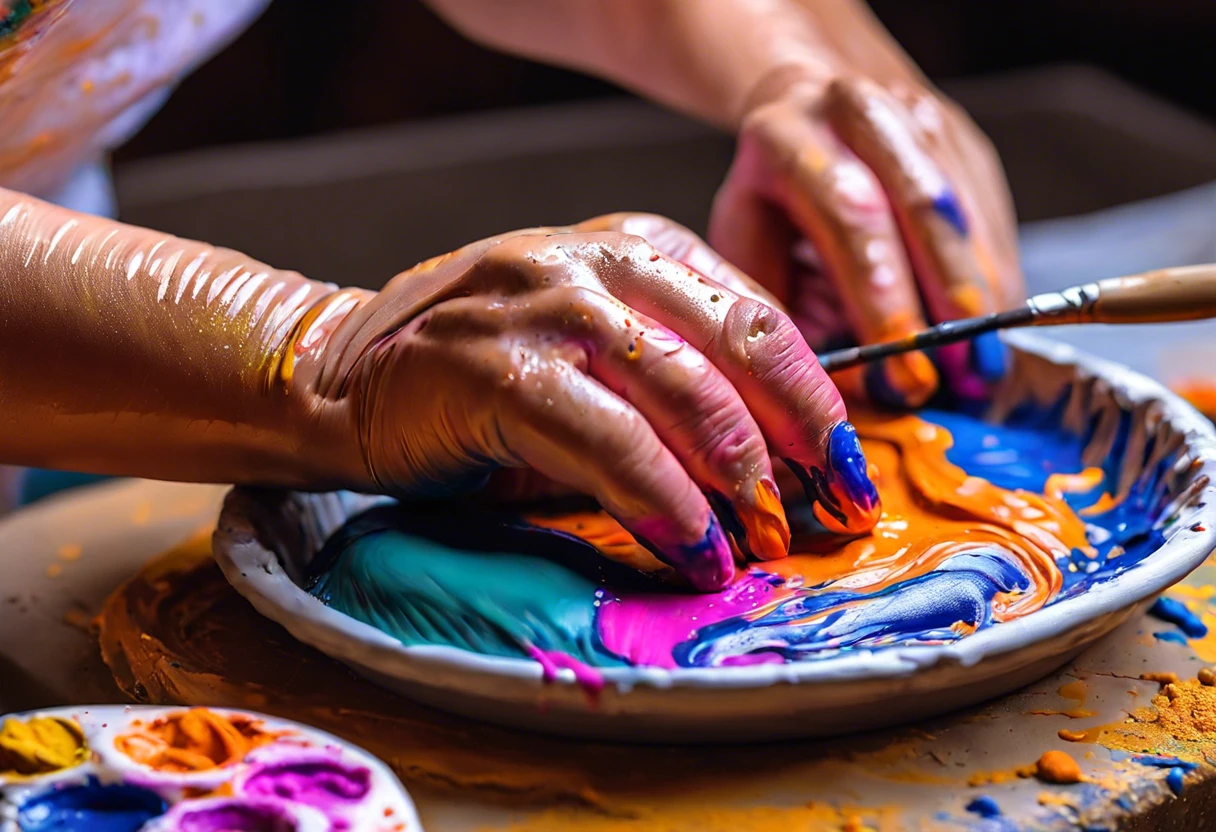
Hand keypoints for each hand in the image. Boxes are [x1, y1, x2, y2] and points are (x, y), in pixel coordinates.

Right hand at [305, 214, 879, 590]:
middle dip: (803, 439)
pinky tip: (692, 550)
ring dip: (739, 481)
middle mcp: (598, 262)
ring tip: (761, 542)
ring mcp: (546, 309)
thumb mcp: (592, 348)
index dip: (819, 398)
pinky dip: (664, 504)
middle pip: (741, 347)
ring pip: (685, 392)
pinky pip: (611, 442)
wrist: (343, 373)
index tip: (847, 467)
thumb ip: (672, 375)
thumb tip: (772, 460)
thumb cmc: (480, 374)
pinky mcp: (498, 370)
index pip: (759, 317)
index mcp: (636, 248)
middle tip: (835, 509)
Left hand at [710, 63, 1024, 406]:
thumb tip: (835, 387)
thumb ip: (779, 304)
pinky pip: (992, 215)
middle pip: (922, 205)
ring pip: (966, 210)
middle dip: (948, 300)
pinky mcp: (964, 140)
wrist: (803, 100)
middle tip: (961, 377)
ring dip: (983, 296)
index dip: (883, 303)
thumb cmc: (767, 197)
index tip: (905, 376)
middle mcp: (859, 111)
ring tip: (986, 369)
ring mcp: (921, 118)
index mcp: (788, 135)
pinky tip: (994, 331)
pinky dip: (995, 278)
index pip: (849, 219)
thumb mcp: (744, 242)